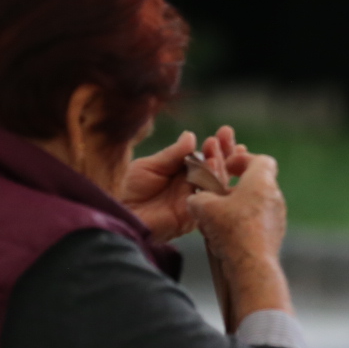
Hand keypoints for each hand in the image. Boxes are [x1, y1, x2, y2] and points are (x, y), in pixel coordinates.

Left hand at [119, 127, 248, 241]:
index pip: (206, 157)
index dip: (216, 146)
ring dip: (219, 165)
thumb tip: (190, 136)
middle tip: (227, 135)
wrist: (121, 215)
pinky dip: (211, 183)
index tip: (224, 132)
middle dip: (223, 151)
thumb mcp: (150, 166)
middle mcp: (193, 186)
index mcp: (184, 172)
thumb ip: (171, 154)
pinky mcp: (193, 215)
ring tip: (215, 151)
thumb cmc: (131, 190)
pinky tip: (212, 167)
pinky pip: (207, 199)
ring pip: (215, 182)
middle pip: (216, 169)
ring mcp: (195, 200)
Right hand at [187, 153, 289, 328]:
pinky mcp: (275, 234)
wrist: (251, 265)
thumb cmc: (231, 230)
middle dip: (236, 186)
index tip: (227, 167)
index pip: (261, 159)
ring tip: (218, 216)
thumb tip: (197, 198)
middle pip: (257, 182)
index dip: (242, 159)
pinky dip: (244, 222)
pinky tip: (227, 234)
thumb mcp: (204, 207)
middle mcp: (275, 196)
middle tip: (218, 194)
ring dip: (238, 205)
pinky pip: (259, 221)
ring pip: (257, 203)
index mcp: (262, 181)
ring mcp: (278, 216)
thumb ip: (199, 196)